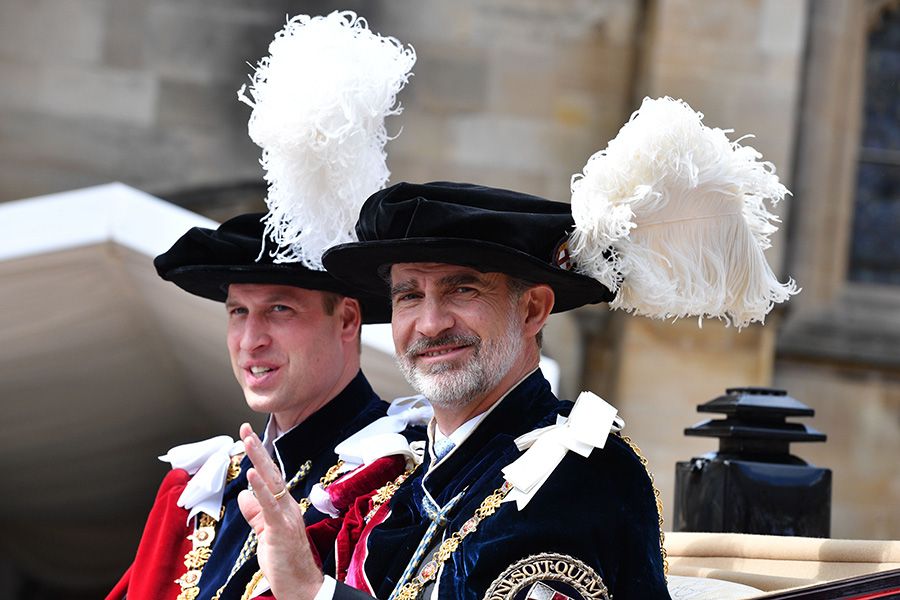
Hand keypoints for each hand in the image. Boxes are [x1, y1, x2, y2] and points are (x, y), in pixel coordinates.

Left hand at [237, 423, 323, 599]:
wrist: (301, 586)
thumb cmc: (285, 562)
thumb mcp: (265, 533)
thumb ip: (255, 514)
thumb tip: (243, 494)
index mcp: (284, 506)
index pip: (269, 477)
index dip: (259, 457)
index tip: (248, 437)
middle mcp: (288, 506)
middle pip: (271, 472)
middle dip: (258, 449)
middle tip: (246, 429)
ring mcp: (286, 515)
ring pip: (271, 482)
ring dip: (259, 460)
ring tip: (248, 441)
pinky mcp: (281, 528)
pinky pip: (269, 505)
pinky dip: (260, 488)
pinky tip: (252, 474)